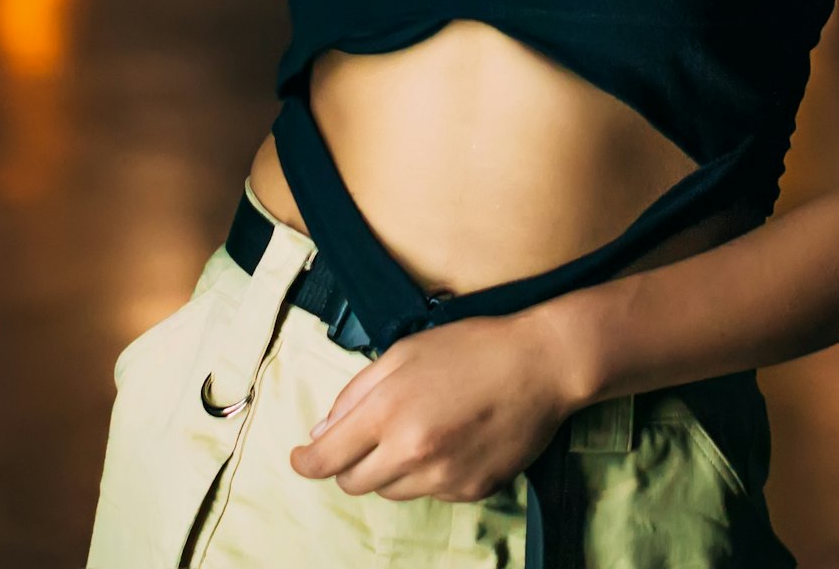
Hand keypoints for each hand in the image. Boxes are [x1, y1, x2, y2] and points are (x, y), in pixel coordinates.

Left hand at [288, 310, 575, 502]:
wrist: (539, 365)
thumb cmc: (471, 346)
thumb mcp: (404, 351)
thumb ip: (357, 392)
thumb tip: (322, 432)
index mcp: (389, 412)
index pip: (327, 459)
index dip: (306, 463)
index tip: (299, 458)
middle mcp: (411, 452)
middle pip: (354, 483)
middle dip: (349, 463)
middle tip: (366, 435)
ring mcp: (442, 477)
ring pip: (391, 491)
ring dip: (389, 468)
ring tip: (419, 427)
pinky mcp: (469, 491)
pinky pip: (429, 492)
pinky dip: (427, 472)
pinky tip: (449, 438)